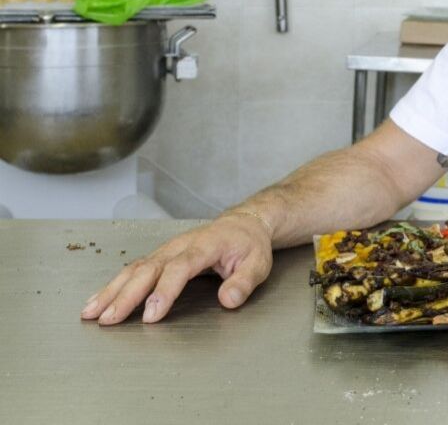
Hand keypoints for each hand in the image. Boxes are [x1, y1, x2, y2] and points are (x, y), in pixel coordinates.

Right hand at [80, 212, 273, 325]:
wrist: (242, 224)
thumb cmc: (249, 245)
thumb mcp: (258, 263)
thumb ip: (244, 282)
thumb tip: (228, 300)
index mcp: (205, 245)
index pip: (180, 268)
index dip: (164, 291)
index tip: (151, 315)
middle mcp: (179, 246)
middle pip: (148, 269)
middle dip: (126, 296)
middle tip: (109, 320)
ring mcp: (166, 250)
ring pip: (134, 269)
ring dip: (111, 291)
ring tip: (91, 313)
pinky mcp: (159, 256)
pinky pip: (132, 270)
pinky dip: (113, 286)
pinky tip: (98, 301)